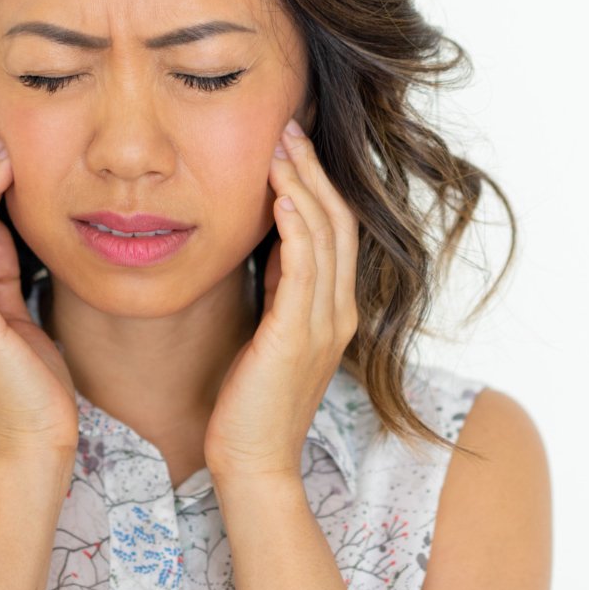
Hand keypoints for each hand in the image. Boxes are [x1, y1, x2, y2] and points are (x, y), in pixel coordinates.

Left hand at [203, 119, 360, 484]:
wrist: (252, 463)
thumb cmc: (250, 404)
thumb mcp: (269, 334)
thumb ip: (279, 292)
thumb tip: (269, 244)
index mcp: (333, 311)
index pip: (336, 230)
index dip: (317, 184)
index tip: (292, 145)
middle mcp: (338, 312)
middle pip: (338, 221)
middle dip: (313, 170)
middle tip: (288, 127)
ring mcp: (323, 324)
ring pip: (325, 236)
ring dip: (302, 186)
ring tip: (280, 146)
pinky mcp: (297, 337)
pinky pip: (304, 268)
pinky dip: (295, 227)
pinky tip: (278, 197)